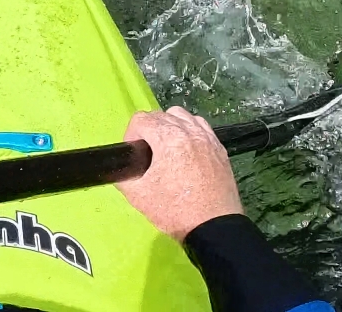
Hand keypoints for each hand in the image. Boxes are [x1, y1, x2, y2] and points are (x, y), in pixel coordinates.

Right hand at [116, 107, 242, 240]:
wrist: (213, 227)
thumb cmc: (174, 210)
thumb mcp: (138, 196)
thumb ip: (123, 176)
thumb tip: (122, 169)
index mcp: (168, 138)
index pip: (141, 119)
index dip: (131, 135)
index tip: (134, 154)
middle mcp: (189, 130)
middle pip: (161, 115)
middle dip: (149, 130)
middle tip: (147, 155)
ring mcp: (207, 138)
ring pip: (183, 117)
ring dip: (170, 127)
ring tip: (167, 150)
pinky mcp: (219, 148)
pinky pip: (201, 127)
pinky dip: (190, 132)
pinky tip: (187, 152)